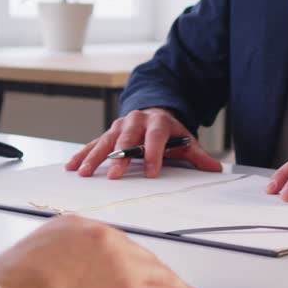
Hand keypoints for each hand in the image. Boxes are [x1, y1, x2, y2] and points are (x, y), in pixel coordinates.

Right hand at [0, 215, 200, 287]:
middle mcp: (101, 239)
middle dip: (152, 274)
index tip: (130, 270)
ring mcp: (122, 266)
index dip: (126, 261)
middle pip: (141, 256)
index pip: (112, 243)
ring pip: (160, 276)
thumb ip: (53, 265)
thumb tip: (58, 283)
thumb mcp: (27, 264)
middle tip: (162, 286)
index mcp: (72, 228)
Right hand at [65, 107, 221, 178]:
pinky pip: (93, 143)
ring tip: (84, 172)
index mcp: (157, 122)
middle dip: (119, 158)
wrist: (154, 111)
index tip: (151, 173)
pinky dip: (82, 154)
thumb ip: (197, 155)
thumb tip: (215, 168)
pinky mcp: (108, 133)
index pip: (156, 138)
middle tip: (114, 176)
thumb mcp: (185, 139)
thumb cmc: (168, 130)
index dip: (154, 155)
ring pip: (105, 142)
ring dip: (94, 158)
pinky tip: (72, 166)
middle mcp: (136, 121)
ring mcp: (119, 126)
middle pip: (127, 141)